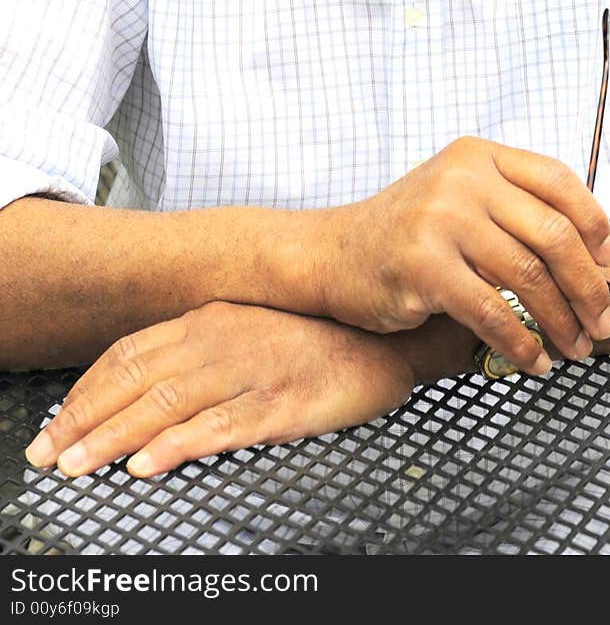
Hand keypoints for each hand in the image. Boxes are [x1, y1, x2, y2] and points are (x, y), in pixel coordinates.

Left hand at [24, 302, 414, 479]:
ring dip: (114, 437)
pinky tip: (148, 464)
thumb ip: (200, 350)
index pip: (130, 354)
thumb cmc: (317, 340)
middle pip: (137, 379)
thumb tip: (144, 387)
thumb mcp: (249, 331)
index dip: (86, 391)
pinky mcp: (283, 403)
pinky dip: (178, 445)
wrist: (387, 339)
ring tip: (78, 466)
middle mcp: (224, 338)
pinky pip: (220, 426)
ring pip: (167, 404)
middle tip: (48, 454)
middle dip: (83, 420)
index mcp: (212, 318)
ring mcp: (253, 369)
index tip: (56, 424)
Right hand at [324, 136, 609, 374]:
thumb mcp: (458, 195)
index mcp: (478, 156)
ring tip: (575, 347)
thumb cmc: (406, 233)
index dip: (594, 223)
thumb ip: (511, 206)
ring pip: (528, 277)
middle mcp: (462, 179)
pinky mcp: (423, 267)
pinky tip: (534, 361)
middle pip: (553, 233)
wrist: (331, 254)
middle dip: (589, 286)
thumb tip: (592, 250)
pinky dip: (522, 344)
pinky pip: (492, 312)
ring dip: (562, 322)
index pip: (557, 179)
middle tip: (603, 322)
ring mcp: (441, 220)